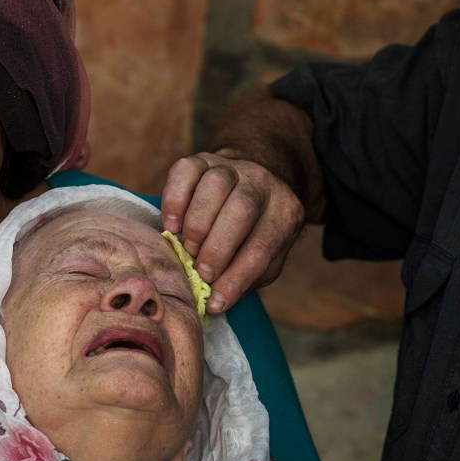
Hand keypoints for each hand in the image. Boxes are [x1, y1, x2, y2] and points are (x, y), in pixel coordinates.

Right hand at [160, 151, 305, 313]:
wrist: (250, 186)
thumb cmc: (253, 234)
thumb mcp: (263, 260)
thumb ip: (243, 278)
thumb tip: (213, 301)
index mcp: (286, 212)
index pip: (263, 247)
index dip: (237, 278)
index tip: (215, 301)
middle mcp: (263, 183)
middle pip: (241, 209)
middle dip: (217, 247)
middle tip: (201, 273)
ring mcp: (232, 167)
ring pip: (215, 185)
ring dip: (197, 223)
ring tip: (188, 248)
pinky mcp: (203, 159)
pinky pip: (186, 171)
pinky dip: (175, 200)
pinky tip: (173, 225)